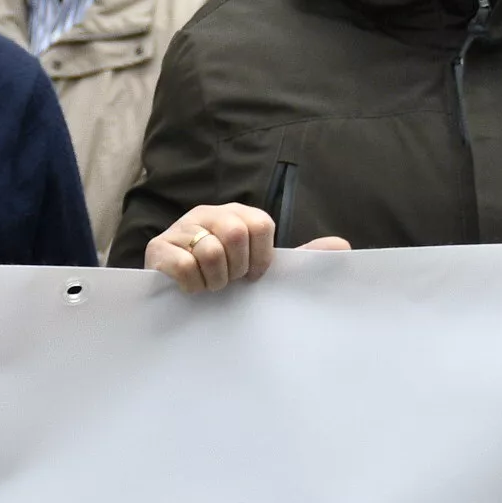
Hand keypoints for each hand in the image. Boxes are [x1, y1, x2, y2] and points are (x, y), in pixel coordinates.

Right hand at [143, 204, 350, 292]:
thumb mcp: (260, 263)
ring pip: (210, 252)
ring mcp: (180, 229)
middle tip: (230, 282)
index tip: (254, 276)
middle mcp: (207, 214)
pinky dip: (192, 286)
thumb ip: (299, 256)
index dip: (261, 258)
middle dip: (237, 270)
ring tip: (211, 287)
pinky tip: (191, 288)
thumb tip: (343, 247)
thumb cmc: (224, 274)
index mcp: (236, 214)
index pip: (260, 225)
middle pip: (236, 234)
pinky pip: (183, 266)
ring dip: (215, 282)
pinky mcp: (158, 249)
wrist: (174, 284)